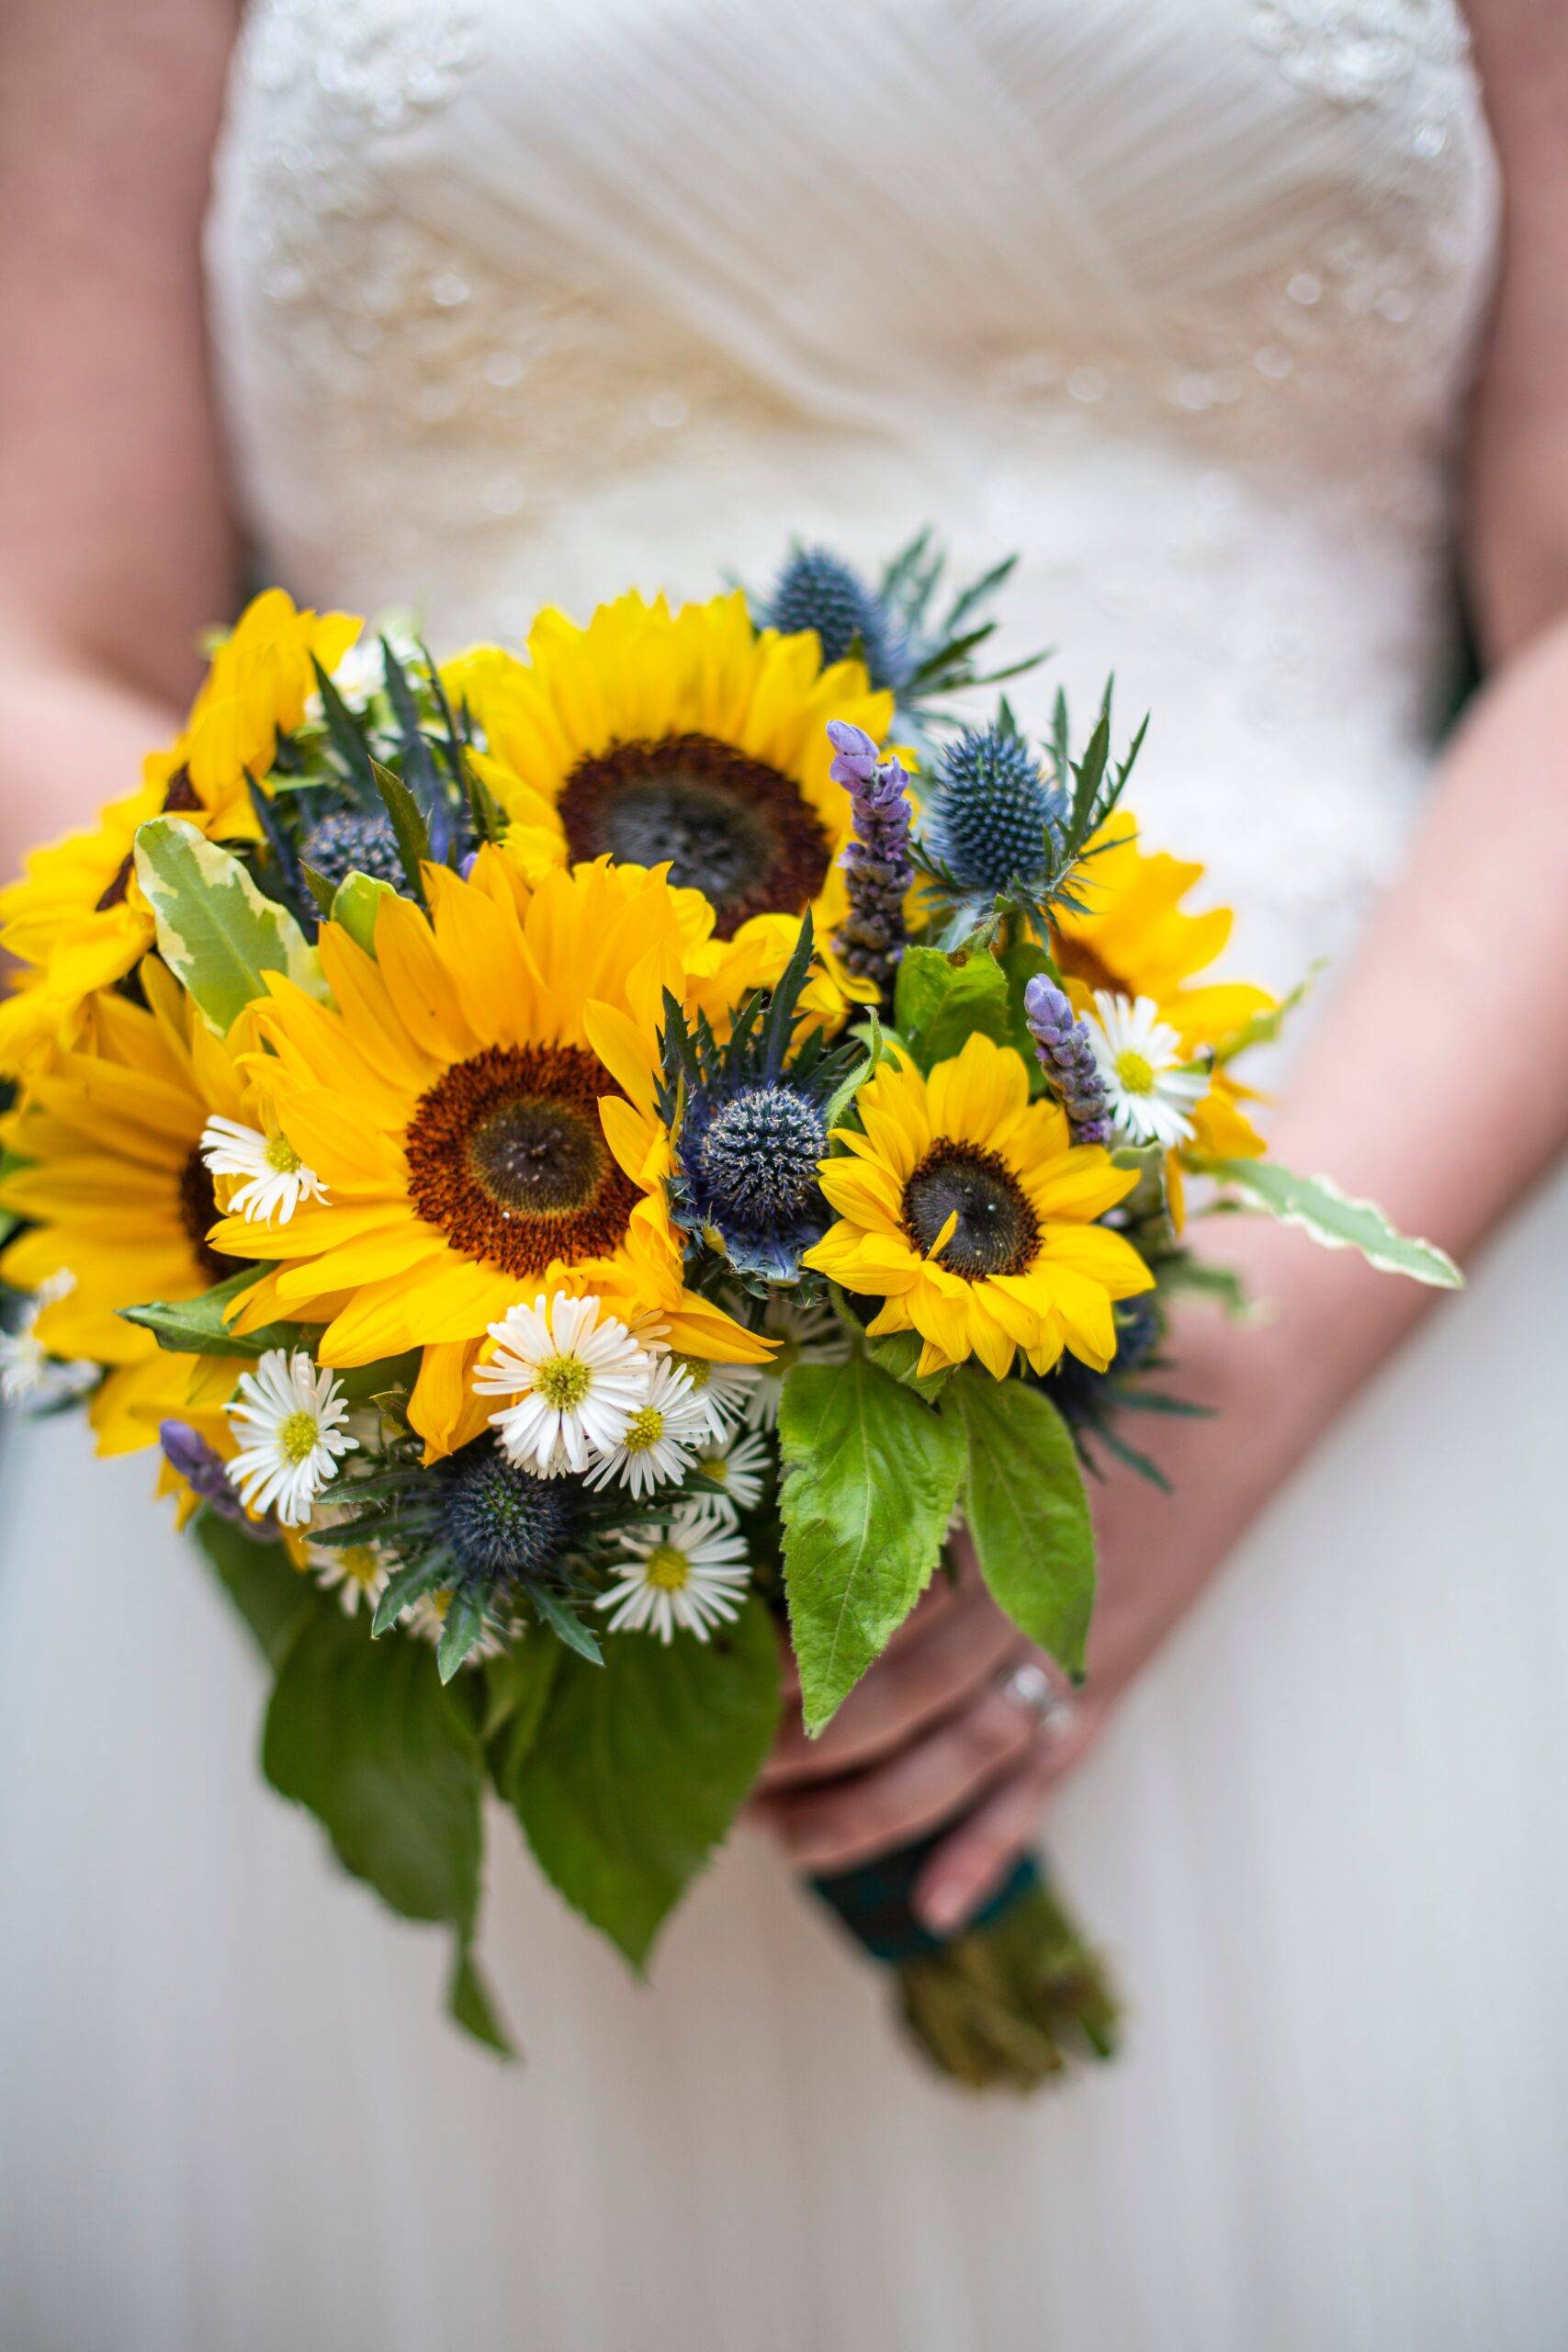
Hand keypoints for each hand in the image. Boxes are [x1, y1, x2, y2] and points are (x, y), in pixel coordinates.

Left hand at [753, 1222, 1327, 1936]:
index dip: (813, 1649)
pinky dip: (991, 1846)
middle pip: (915, 1691)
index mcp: (1007, 1502)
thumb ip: (920, 1407)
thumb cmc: (1110, 1359)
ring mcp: (1085, 1644)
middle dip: (813, 1746)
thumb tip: (799, 1421)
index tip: (735, 1679)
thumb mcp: (1010, 1368)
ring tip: (783, 1842)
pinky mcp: (1113, 1678)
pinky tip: (931, 1908)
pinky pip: (1047, 1777)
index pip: (893, 1598)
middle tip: (725, 1779)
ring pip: (969, 1752)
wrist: (1253, 1384)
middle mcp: (1043, 1586)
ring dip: (873, 1810)